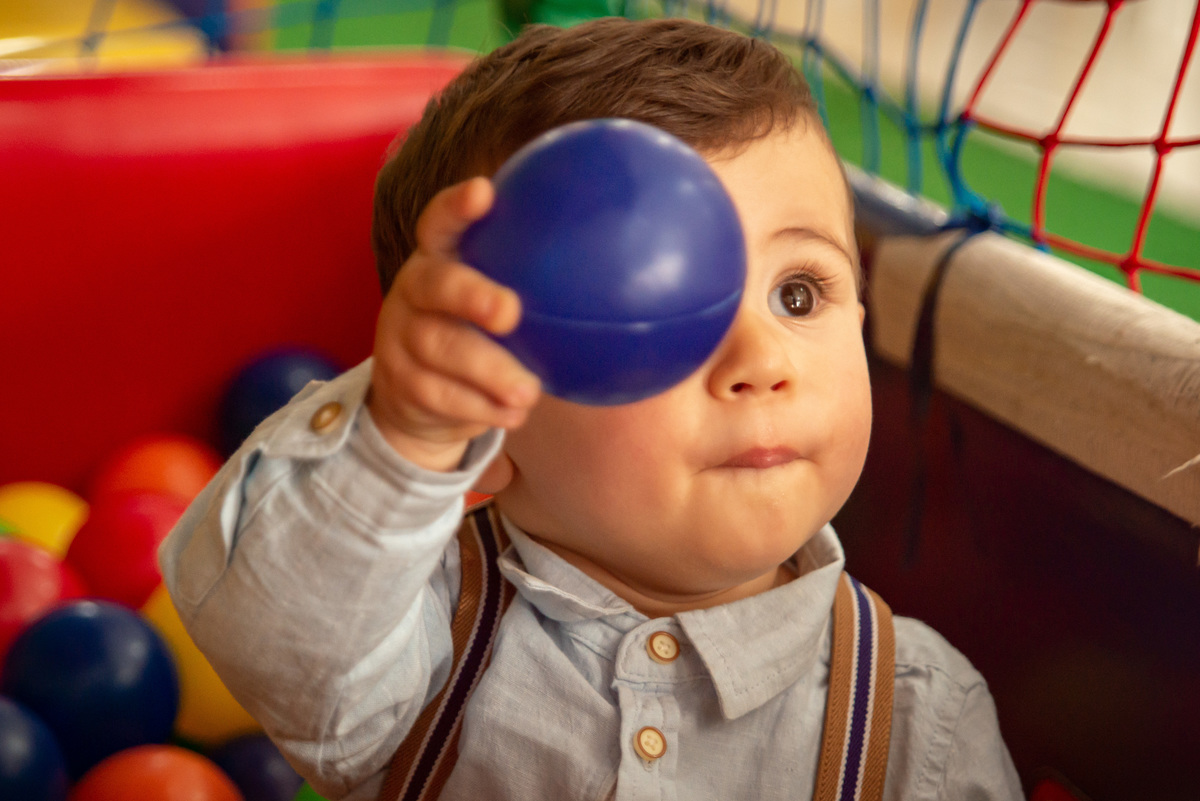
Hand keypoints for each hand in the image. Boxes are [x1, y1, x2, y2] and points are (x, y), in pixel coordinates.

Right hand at [367, 177, 541, 471]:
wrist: (421, 399)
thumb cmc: (482, 335)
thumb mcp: (503, 303)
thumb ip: (543, 285)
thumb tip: (637, 283)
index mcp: (440, 258)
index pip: (440, 222)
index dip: (456, 207)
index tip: (483, 192)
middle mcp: (413, 290)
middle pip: (434, 285)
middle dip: (472, 295)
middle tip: (510, 312)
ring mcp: (400, 338)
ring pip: (439, 349)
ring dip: (488, 371)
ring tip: (528, 391)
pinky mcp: (401, 384)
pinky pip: (441, 396)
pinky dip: (481, 408)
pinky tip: (513, 414)